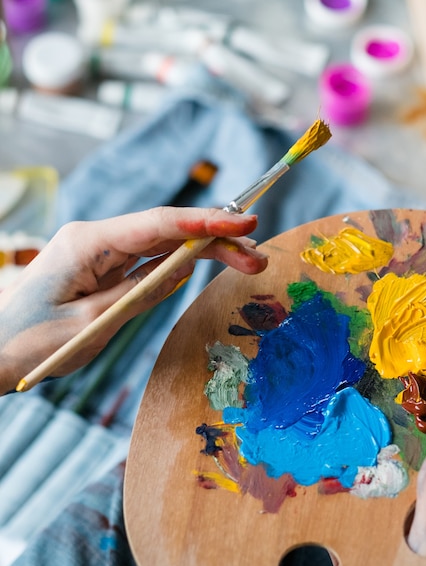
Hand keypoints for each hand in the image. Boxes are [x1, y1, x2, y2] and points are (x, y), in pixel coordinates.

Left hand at [0, 207, 267, 393]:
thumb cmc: (27, 343)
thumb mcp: (91, 324)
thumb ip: (141, 292)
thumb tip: (184, 267)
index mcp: (88, 243)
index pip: (159, 225)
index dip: (206, 222)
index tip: (245, 224)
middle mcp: (98, 238)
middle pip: (168, 230)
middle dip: (216, 238)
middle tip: (257, 257)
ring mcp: (102, 251)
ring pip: (165, 242)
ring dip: (206, 249)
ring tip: (246, 260)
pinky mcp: (105, 266)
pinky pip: (151, 259)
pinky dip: (183, 261)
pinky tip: (210, 262)